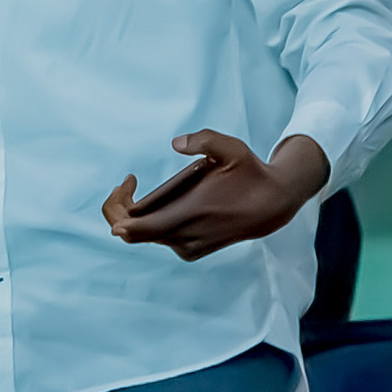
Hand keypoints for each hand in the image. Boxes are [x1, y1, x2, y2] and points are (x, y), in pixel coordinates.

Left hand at [103, 131, 329, 260]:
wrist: (273, 206)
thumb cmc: (250, 174)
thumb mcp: (232, 148)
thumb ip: (204, 140)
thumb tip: (176, 144)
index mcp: (191, 213)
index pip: (139, 228)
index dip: (118, 212)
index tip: (126, 182)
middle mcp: (187, 236)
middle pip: (133, 234)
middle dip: (120, 208)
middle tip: (125, 184)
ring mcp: (189, 246)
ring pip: (146, 237)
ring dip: (134, 216)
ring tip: (133, 189)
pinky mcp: (192, 250)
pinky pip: (160, 239)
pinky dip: (149, 224)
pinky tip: (154, 205)